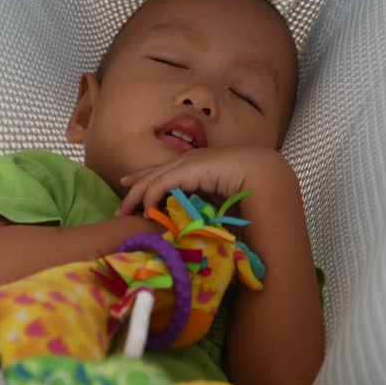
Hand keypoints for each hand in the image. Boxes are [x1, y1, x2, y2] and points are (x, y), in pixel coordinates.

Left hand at [115, 147, 279, 215]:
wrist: (265, 176)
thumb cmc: (250, 191)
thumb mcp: (219, 200)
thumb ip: (204, 207)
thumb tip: (195, 224)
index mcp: (197, 165)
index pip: (165, 171)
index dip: (146, 179)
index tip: (130, 187)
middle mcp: (189, 160)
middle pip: (152, 174)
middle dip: (134, 189)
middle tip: (120, 207)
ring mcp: (187, 162)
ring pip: (152, 180)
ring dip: (136, 198)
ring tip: (123, 214)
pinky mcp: (186, 169)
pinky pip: (159, 185)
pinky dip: (150, 199)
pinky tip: (146, 213)